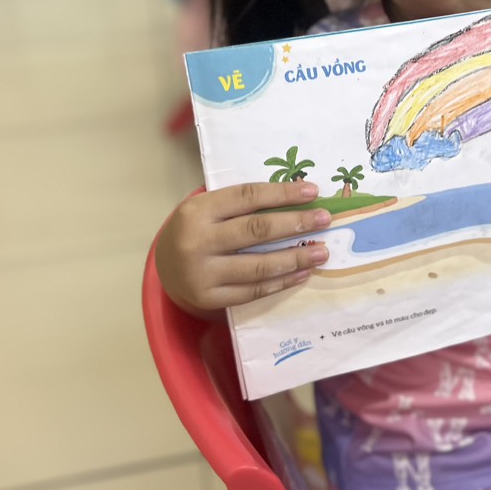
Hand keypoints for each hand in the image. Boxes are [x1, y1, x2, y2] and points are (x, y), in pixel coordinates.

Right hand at [156, 182, 331, 315]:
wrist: (165, 265)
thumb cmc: (198, 229)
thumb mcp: (210, 208)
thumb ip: (244, 205)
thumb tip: (299, 201)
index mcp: (198, 210)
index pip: (248, 197)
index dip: (282, 194)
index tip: (312, 191)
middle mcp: (197, 241)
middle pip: (256, 231)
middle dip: (296, 224)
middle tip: (324, 220)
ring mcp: (202, 273)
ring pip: (258, 266)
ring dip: (295, 258)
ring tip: (321, 252)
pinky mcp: (209, 298)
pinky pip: (253, 291)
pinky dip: (281, 282)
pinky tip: (301, 273)